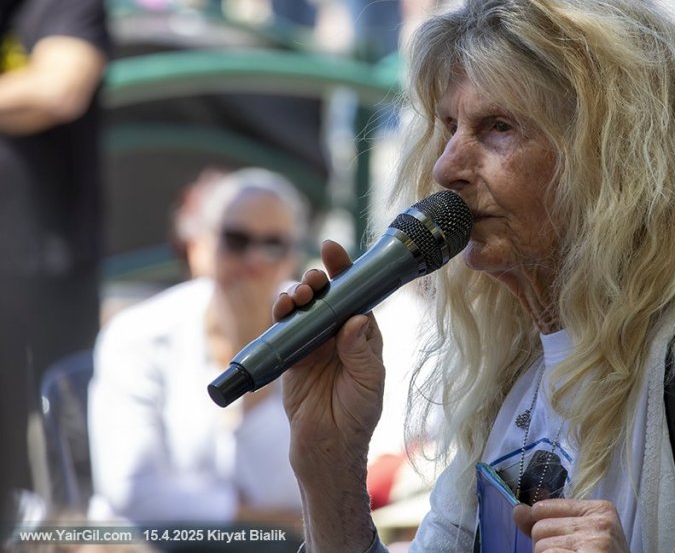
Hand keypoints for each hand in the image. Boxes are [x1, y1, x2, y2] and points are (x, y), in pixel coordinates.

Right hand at [274, 240, 384, 477]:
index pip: (356, 295)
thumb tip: (355, 319)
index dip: (346, 271)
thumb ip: (361, 351)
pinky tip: (282, 307)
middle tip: (313, 280)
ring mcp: (313, 344)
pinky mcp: (291, 357)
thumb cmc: (357, 414)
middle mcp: (338, 334)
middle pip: (326, 296)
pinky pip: (284, 329)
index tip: (333, 251)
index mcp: (363, 334)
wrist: (328, 447)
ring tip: (297, 294)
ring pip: (303, 308)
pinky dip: (281, 315)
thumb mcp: (368, 381)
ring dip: (297, 294)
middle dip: (318, 280)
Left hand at [513, 499, 628, 551]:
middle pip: (539, 528)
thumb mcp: (580, 534)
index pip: (542, 509)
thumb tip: (518, 510)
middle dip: (546, 547)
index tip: (566, 542)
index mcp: (601, 509)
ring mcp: (596, 544)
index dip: (546, 530)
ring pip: (540, 547)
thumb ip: (546, 521)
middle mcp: (601, 524)